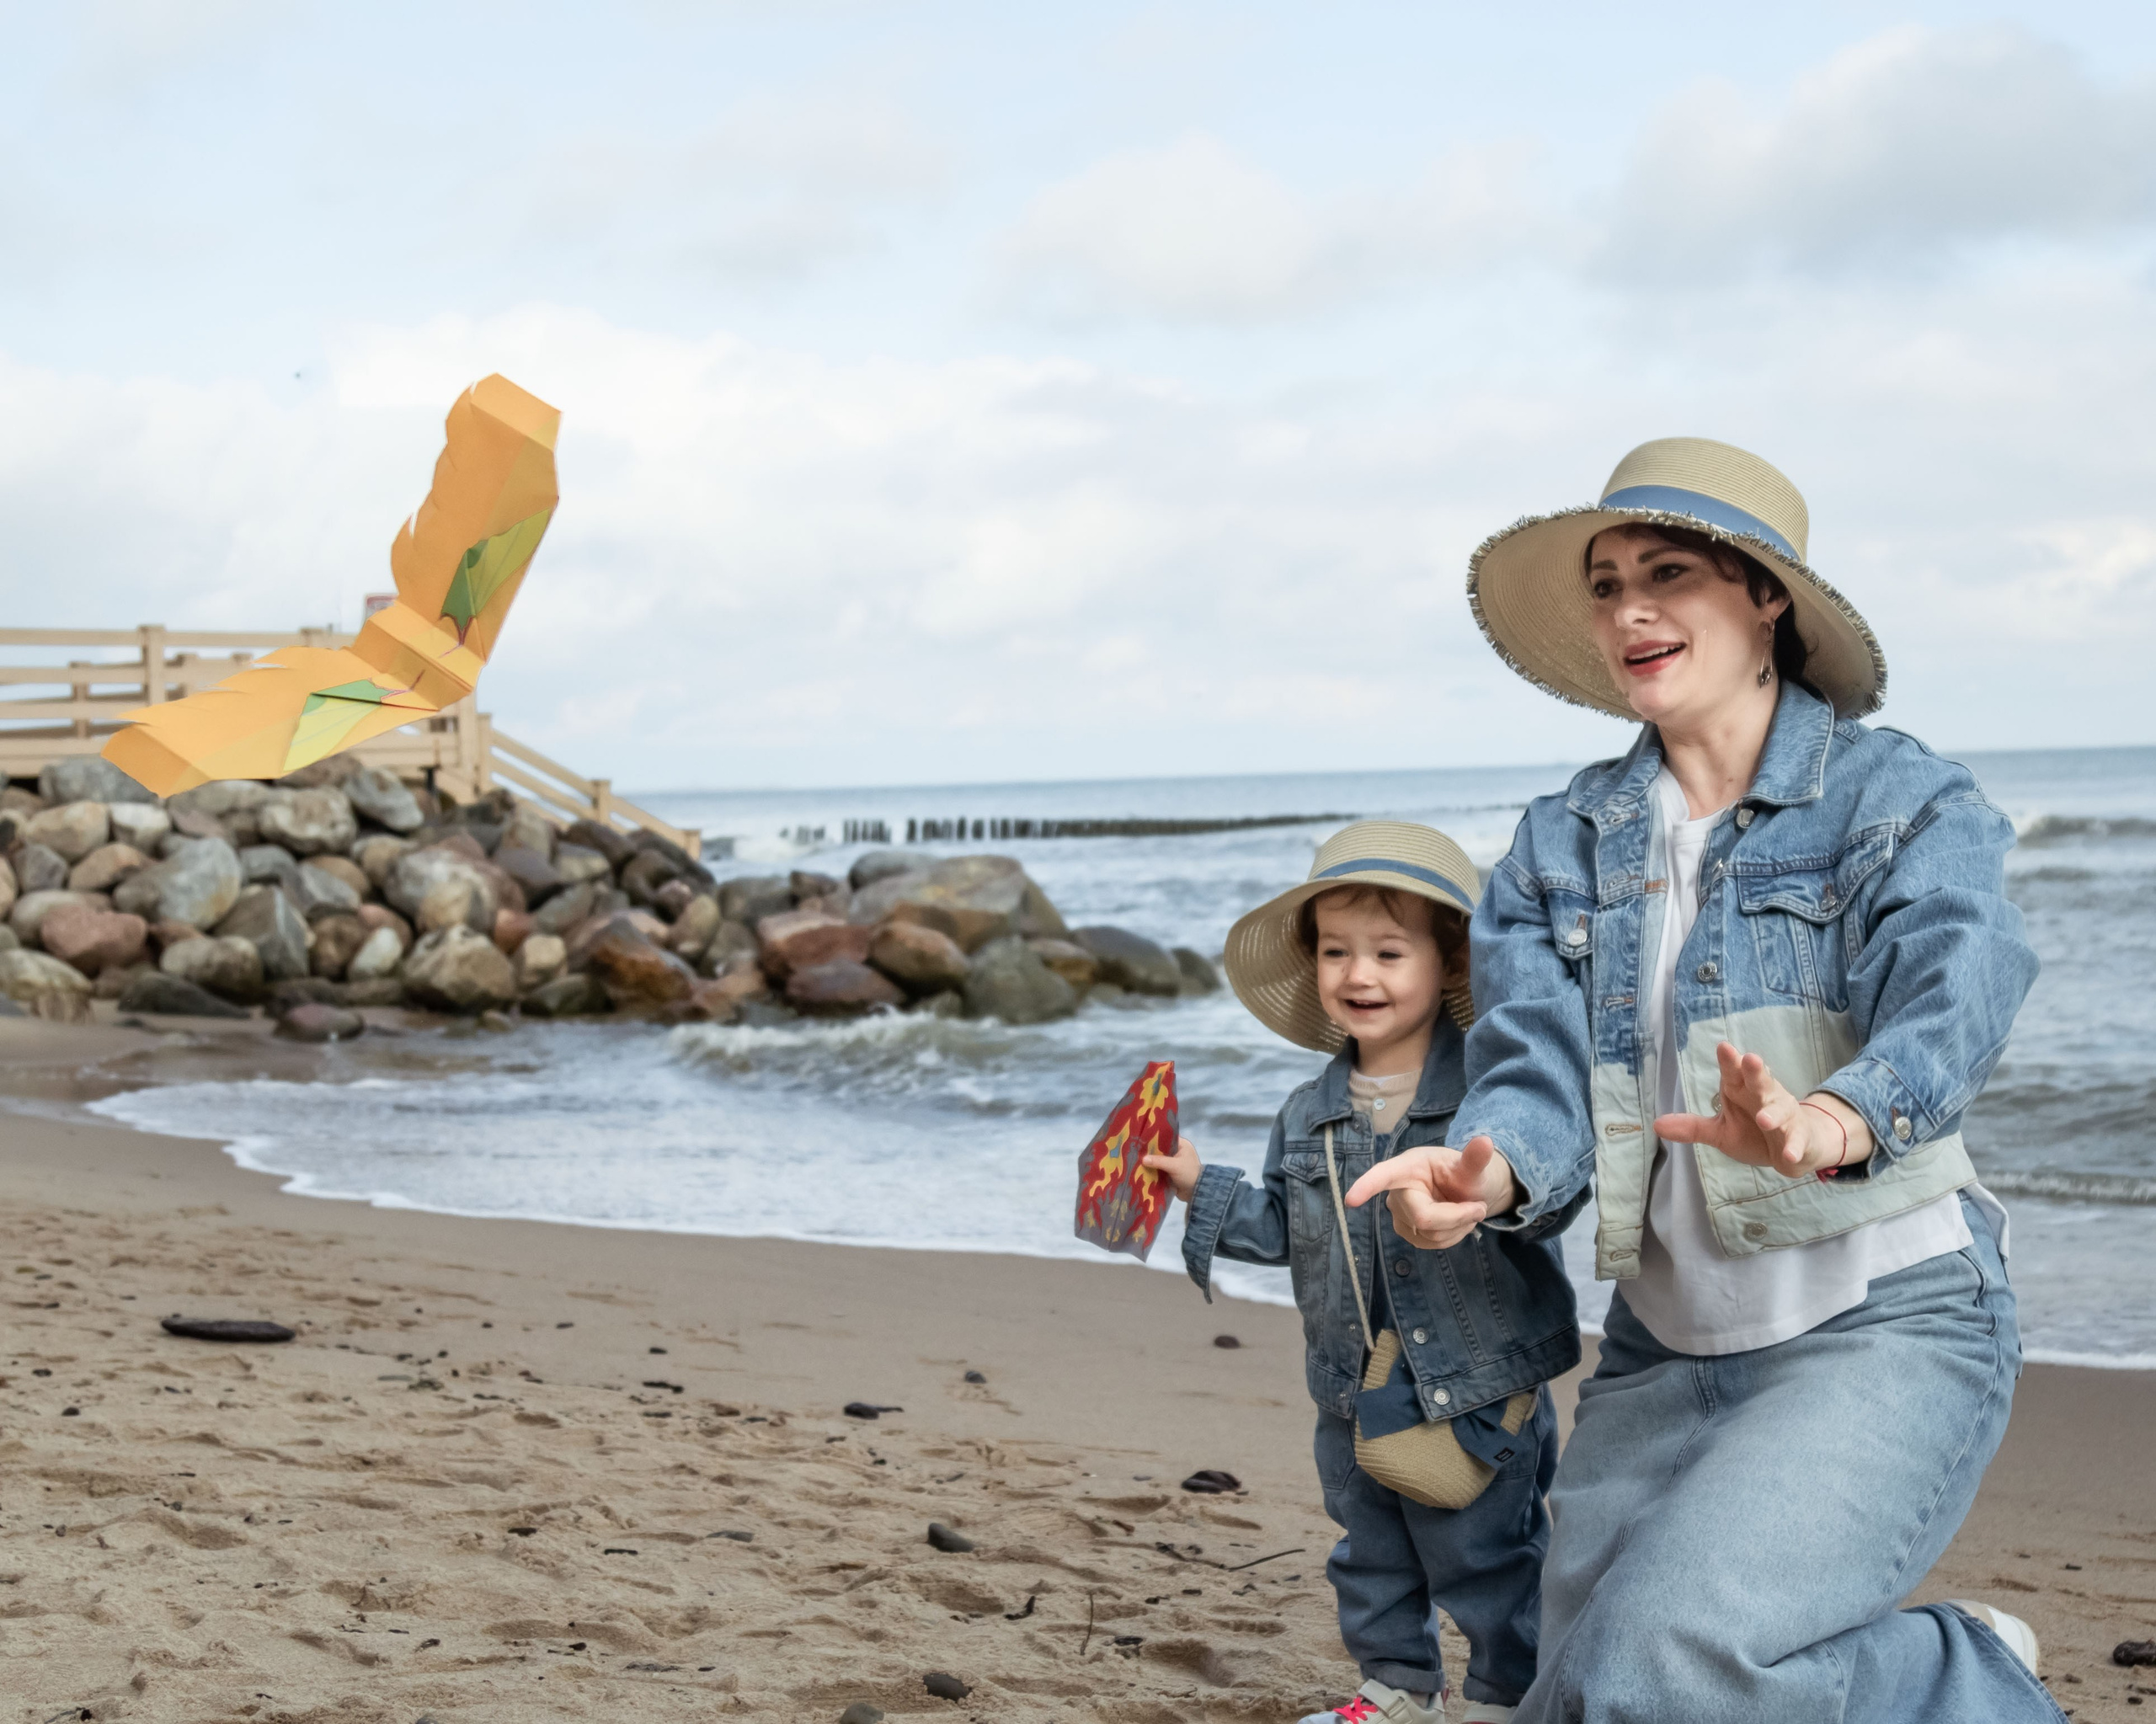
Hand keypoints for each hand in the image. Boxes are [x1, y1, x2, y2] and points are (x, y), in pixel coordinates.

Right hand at [1140, 1136, 1203, 1202]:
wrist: (1196, 1192)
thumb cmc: (1188, 1174)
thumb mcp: (1174, 1165)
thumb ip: (1158, 1161)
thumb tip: (1143, 1159)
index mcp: (1182, 1145)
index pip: (1166, 1138)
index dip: (1154, 1139)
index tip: (1141, 1140)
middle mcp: (1177, 1151)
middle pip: (1160, 1149)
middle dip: (1150, 1152)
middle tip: (1136, 1151)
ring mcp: (1173, 1162)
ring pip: (1159, 1160)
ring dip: (1150, 1162)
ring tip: (1136, 1160)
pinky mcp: (1170, 1172)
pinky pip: (1159, 1169)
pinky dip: (1153, 1170)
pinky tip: (1141, 1169)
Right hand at [1342, 1138, 1518, 1250]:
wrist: (1465, 1191)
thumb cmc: (1463, 1174)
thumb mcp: (1472, 1166)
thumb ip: (1475, 1158)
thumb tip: (1486, 1141)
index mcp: (1408, 1166)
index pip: (1384, 1176)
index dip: (1366, 1187)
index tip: (1350, 1200)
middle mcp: (1397, 1189)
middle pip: (1424, 1218)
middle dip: (1457, 1218)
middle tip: (1479, 1208)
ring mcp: (1398, 1213)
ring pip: (1429, 1235)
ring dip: (1457, 1229)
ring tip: (1466, 1212)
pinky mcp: (1405, 1230)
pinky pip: (1430, 1244)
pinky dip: (1451, 1237)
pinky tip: (1456, 1224)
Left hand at [1655, 1042, 1867, 1178]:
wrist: (1794, 1149)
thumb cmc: (1754, 1132)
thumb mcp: (1721, 1132)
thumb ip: (1693, 1127)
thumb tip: (1657, 1125)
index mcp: (1742, 1090)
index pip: (1734, 1073)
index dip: (1729, 1061)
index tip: (1724, 1048)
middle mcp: (1765, 1096)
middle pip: (1760, 1081)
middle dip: (1756, 1071)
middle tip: (1751, 1060)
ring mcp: (1786, 1115)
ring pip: (1780, 1110)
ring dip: (1773, 1114)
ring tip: (1763, 1119)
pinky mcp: (1800, 1136)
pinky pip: (1797, 1140)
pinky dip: (1794, 1147)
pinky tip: (1789, 1155)